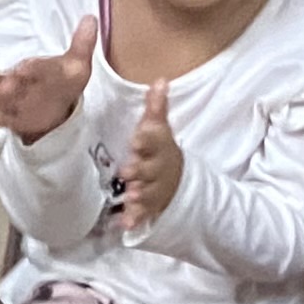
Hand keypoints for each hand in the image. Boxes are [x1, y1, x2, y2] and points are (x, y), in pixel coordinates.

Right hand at [0, 16, 97, 142]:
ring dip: (1, 99)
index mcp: (39, 67)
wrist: (57, 102)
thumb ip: (83, 42)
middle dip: (11, 83)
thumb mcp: (77, 63)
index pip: (35, 67)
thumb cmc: (64, 79)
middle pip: (16, 82)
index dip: (31, 69)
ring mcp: (17, 98)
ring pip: (6, 98)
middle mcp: (24, 81)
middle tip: (6, 86)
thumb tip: (91, 18)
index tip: (24, 70)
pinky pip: (1, 117)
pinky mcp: (13, 115)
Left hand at [116, 79, 182, 231]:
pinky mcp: (149, 207)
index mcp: (159, 147)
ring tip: (131, 196)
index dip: (146, 140)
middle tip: (128, 173)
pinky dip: (135, 220)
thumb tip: (160, 79)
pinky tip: (125, 224)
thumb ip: (157, 106)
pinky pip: (142, 215)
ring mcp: (155, 189)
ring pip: (147, 193)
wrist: (177, 179)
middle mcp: (158, 168)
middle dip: (141, 171)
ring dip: (140, 195)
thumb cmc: (160, 149)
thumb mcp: (160, 128)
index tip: (137, 139)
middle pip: (150, 170)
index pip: (154, 141)